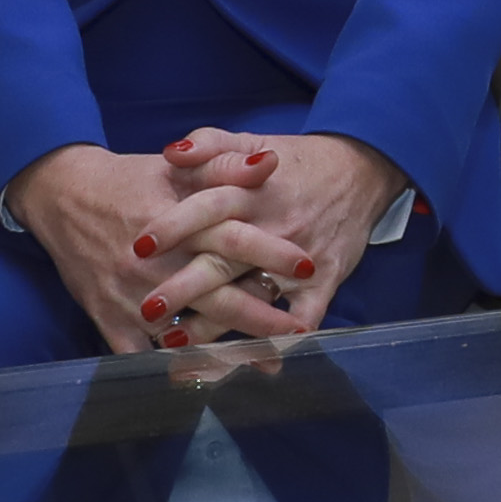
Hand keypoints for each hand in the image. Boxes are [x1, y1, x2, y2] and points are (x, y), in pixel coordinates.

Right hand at [9, 141, 306, 354]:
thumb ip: (224, 166)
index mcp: (176, 222)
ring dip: (223, 351)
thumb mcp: (176, 167)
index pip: (232, 239)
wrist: (62, 195)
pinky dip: (168, 368)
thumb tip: (270, 163)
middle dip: (261, 316)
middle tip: (297, 328)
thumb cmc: (128, 180)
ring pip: (182, 334)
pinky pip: (138, 353)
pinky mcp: (107, 316)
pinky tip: (200, 379)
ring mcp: (129, 295)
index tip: (309, 266)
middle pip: (215, 296)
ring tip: (263, 362)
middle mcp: (154, 264)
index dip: (272, 253)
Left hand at [155, 128, 408, 329]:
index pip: (209, 206)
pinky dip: (284, 339)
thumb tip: (172, 153)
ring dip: (217, 324)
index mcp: (252, 191)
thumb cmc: (296, 162)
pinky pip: (305, 316)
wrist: (361, 170)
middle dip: (184, 287)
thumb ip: (210, 144)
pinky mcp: (325, 280)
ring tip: (176, 344)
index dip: (174, 226)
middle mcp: (274, 226)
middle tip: (146, 310)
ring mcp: (301, 258)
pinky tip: (256, 361)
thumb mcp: (252, 139)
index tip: (140, 247)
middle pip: (224, 259)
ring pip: (255, 296)